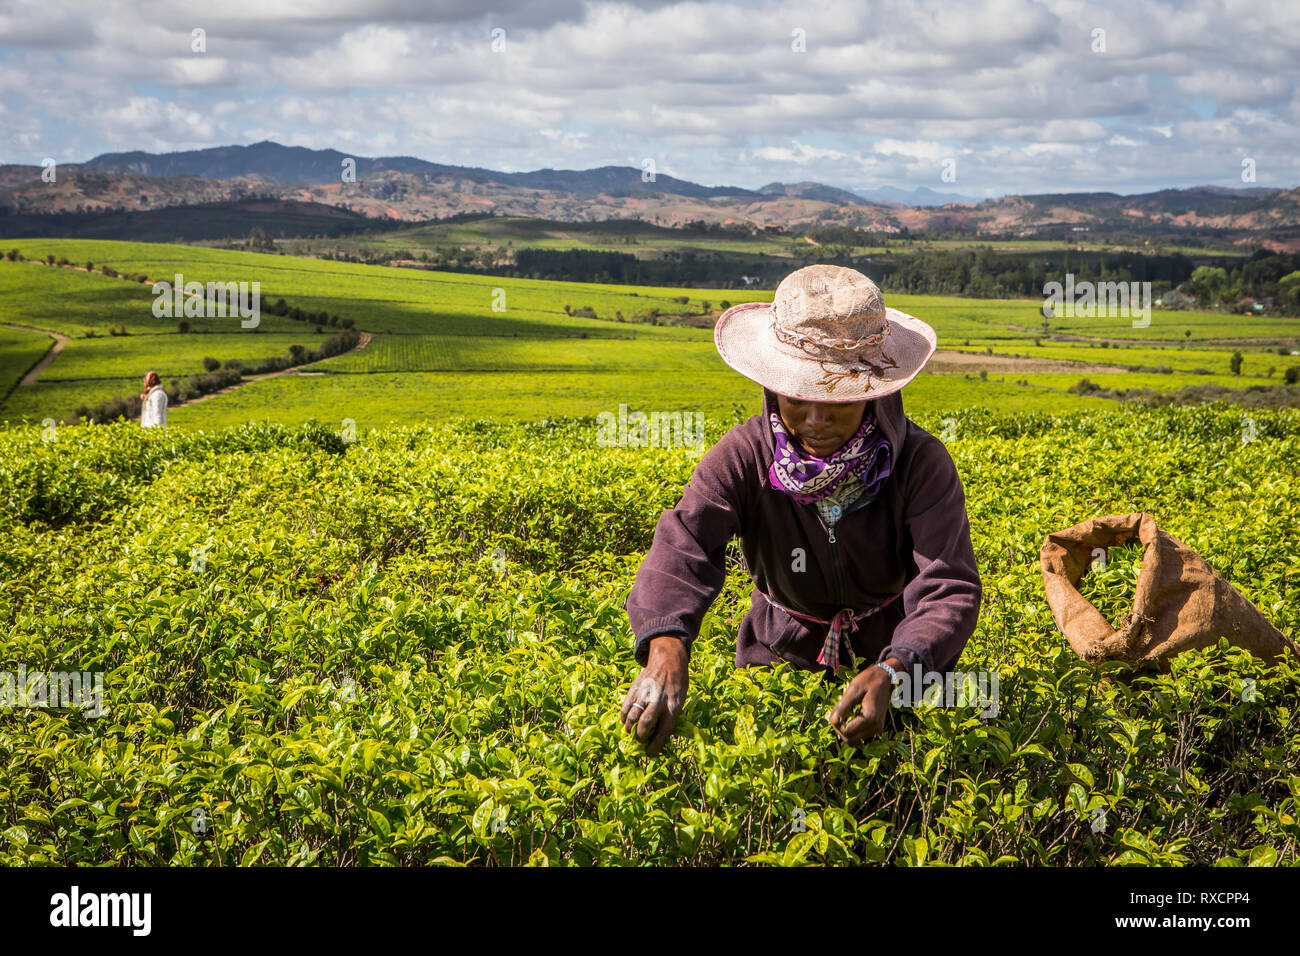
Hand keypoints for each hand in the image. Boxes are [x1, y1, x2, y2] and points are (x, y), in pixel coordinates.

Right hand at [620, 635, 688, 755]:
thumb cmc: (677, 685)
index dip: (656, 746)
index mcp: (673, 707)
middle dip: (640, 737)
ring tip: (631, 732)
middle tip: (639, 741)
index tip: (650, 753)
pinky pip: (625, 707)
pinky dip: (623, 717)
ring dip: (629, 728)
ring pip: (632, 717)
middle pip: (645, 725)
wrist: (668, 661)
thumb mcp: (680, 701)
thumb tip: (658, 737)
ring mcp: (645, 694)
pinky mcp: (635, 689)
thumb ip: (670, 717)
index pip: (664, 731)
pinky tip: (626, 721)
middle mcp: (658, 701)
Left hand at [827, 657, 900, 744]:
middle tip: (837, 713)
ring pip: (854, 738)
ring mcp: (877, 729)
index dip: (836, 725)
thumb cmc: (869, 680)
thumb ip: (842, 706)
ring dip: (846, 728)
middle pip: (850, 739)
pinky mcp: (876, 727)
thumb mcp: (853, 689)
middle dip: (840, 729)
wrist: (886, 677)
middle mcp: (876, 727)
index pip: (847, 733)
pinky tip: (851, 713)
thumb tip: (832, 720)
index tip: (834, 712)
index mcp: (870, 718)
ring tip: (845, 711)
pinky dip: (852, 727)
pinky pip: (859, 734)